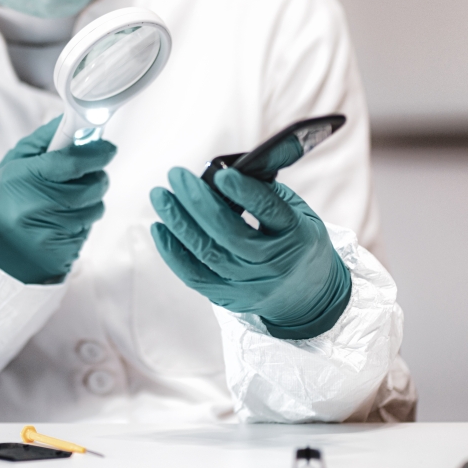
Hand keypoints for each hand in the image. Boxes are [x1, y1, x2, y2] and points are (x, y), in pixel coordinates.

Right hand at [0, 117, 116, 283]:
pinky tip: (59, 222)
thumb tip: (75, 121)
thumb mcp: (15, 161)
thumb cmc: (2, 197)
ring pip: (95, 208)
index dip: (97, 153)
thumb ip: (46, 139)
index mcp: (26, 178)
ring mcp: (52, 233)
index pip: (74, 162)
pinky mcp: (63, 252)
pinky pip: (88, 230)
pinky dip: (80, 222)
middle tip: (83, 175)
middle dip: (95, 176)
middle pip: (93, 186)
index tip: (107, 148)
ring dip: (89, 201)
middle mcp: (39, 207)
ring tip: (65, 201)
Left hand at [149, 167, 350, 339]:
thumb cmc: (297, 242)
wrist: (308, 296)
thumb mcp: (299, 214)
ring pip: (207, 253)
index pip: (269, 211)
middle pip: (229, 233)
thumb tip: (225, 170)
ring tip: (160, 196)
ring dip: (179, 222)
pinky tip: (160, 228)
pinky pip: (195, 276)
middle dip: (198, 202)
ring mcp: (250, 284)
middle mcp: (273, 263)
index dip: (244, 192)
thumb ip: (268, 193)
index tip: (220, 173)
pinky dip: (173, 253)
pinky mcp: (229, 298)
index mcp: (296, 235)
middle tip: (176, 175)